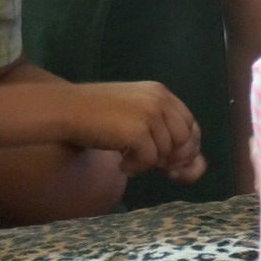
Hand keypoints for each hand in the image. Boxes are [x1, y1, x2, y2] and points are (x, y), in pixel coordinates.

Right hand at [65, 82, 205, 182]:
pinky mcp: (138, 130)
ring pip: (167, 152)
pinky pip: (150, 160)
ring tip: (126, 158)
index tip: (173, 162)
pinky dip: (136, 167)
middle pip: (185, 140)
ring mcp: (150, 114)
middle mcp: (159, 99)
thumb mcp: (136, 117)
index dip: (186, 147)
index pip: (190, 124)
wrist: (64, 110)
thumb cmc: (96, 116)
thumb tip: (197, 168)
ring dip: (148, 163)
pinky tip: (120, 163)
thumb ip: (163, 134)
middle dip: (172, 158)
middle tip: (148, 163)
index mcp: (161, 92)